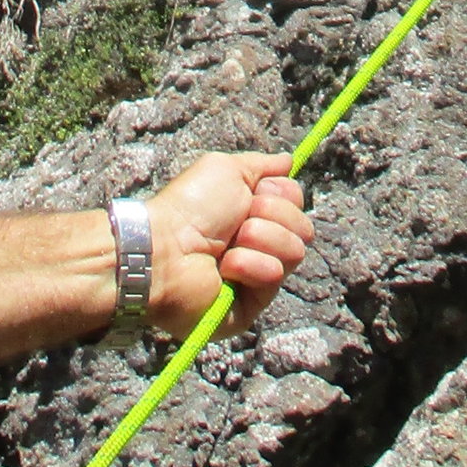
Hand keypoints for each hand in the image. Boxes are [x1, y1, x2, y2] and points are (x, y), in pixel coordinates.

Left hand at [147, 154, 313, 337]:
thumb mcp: (226, 170)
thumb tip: (289, 161)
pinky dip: (250, 265)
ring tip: (227, 246)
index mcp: (254, 214)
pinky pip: (274, 277)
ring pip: (294, 251)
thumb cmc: (190, 207)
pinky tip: (225, 268)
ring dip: (259, 239)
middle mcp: (259, 245)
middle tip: (240, 220)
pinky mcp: (251, 306)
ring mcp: (256, 277)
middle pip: (302, 227)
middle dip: (272, 216)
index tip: (256, 193)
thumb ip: (262, 165)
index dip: (282, 195)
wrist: (164, 247)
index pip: (297, 204)